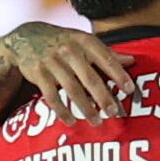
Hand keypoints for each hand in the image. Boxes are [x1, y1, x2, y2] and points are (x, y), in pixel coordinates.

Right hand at [0, 24, 140, 123]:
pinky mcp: (39, 74)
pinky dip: (62, 111)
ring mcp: (53, 62)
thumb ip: (107, 53)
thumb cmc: (63, 42)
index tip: (129, 90)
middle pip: (90, 78)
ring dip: (85, 108)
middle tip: (114, 113)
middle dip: (103, 97)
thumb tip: (132, 61)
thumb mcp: (84, 42)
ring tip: (96, 121)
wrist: (27, 39)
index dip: (118, 75)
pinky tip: (71, 121)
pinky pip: (52, 97)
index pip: (106, 59)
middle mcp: (69, 50)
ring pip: (72, 90)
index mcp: (84, 41)